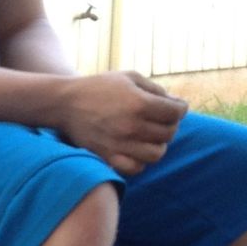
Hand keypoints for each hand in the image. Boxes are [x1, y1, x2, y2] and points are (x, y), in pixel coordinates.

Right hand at [57, 72, 186, 175]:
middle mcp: (131, 126)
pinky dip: (140, 161)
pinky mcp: (108, 157)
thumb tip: (175, 104)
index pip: (176, 113)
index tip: (176, 107)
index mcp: (139, 103)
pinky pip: (136, 168)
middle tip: (161, 119)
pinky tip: (136, 149)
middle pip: (168, 133)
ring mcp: (120, 144)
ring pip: (156, 154)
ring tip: (150, 136)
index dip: (180, 108)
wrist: (65, 104)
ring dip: (157, 144)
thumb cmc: (99, 87)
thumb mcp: (130, 77)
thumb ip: (156, 89)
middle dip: (169, 125)